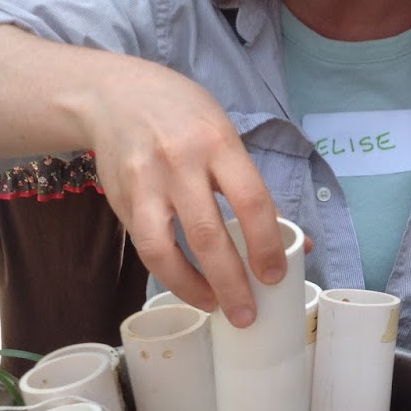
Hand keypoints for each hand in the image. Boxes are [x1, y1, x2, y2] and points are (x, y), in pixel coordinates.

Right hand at [87, 56, 286, 326]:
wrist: (114, 95)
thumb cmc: (183, 117)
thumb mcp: (225, 136)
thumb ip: (251, 187)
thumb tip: (296, 240)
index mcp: (219, 143)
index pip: (251, 201)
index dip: (266, 244)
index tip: (275, 275)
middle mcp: (180, 163)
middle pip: (208, 234)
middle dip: (231, 281)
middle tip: (247, 314)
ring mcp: (145, 183)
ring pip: (165, 248)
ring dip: (192, 287)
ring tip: (215, 306)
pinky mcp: (120, 199)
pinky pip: (145, 246)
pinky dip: (169, 273)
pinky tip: (188, 286)